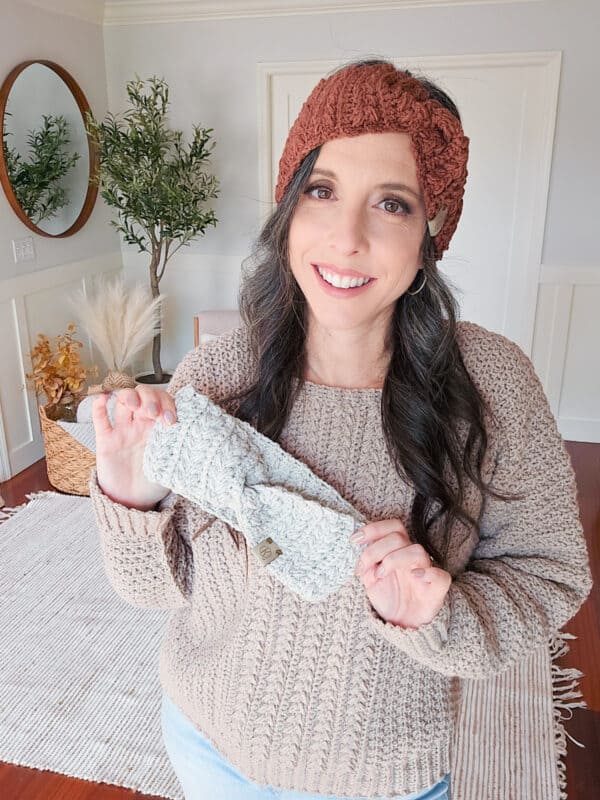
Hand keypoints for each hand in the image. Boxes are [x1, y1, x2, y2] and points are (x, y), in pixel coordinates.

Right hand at [92, 386, 177, 510]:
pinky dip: (98, 405)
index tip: (171, 420)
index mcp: (159, 427)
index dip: (167, 404)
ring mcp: (123, 430)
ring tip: (135, 406)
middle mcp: (141, 424)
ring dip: (129, 396)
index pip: (163, 401)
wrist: (133, 502)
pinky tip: (104, 399)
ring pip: (123, 400)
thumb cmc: (154, 483)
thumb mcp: (172, 464)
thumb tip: (195, 435)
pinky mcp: (105, 441)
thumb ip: (179, 449)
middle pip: (143, 394)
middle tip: (153, 413)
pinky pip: (100, 418)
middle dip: (150, 398)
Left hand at [352, 519, 451, 629]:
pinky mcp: (436, 590)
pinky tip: (414, 575)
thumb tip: (359, 551)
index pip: (391, 527)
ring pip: (417, 550)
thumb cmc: (389, 597)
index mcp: (397, 550)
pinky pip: (441, 576)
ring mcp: (425, 571)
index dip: (373, 529)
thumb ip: (367, 564)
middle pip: (398, 537)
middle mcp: (411, 557)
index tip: (354, 540)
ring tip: (379, 575)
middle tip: (364, 567)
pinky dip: (428, 573)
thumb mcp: (370, 579)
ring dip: (393, 560)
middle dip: (375, 549)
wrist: (401, 624)